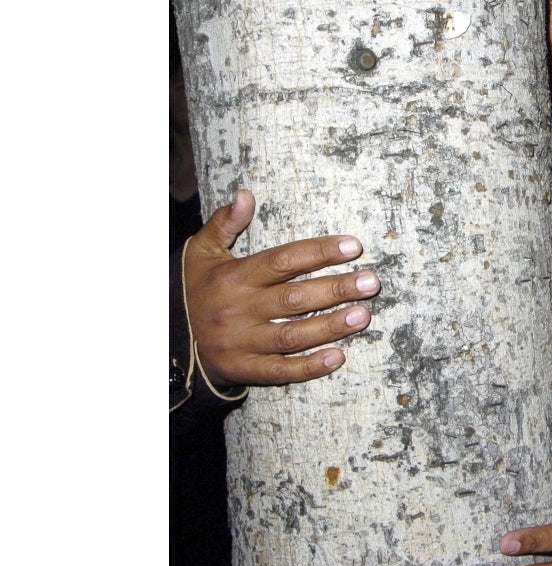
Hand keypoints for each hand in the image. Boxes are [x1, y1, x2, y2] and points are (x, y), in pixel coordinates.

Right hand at [183, 189, 380, 387]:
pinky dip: (308, 367)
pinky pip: (279, 371)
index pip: (283, 261)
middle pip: (294, 298)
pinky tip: (337, 357)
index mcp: (235, 277)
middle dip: (335, 289)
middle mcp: (239, 309)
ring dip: (330, 326)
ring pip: (292, 335)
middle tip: (371, 282)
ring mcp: (242, 342)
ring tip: (363, 316)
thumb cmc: (195, 289)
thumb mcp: (202, 252)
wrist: (166, 338)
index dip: (319, 252)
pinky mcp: (243, 370)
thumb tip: (246, 194)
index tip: (353, 246)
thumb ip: (224, 223)